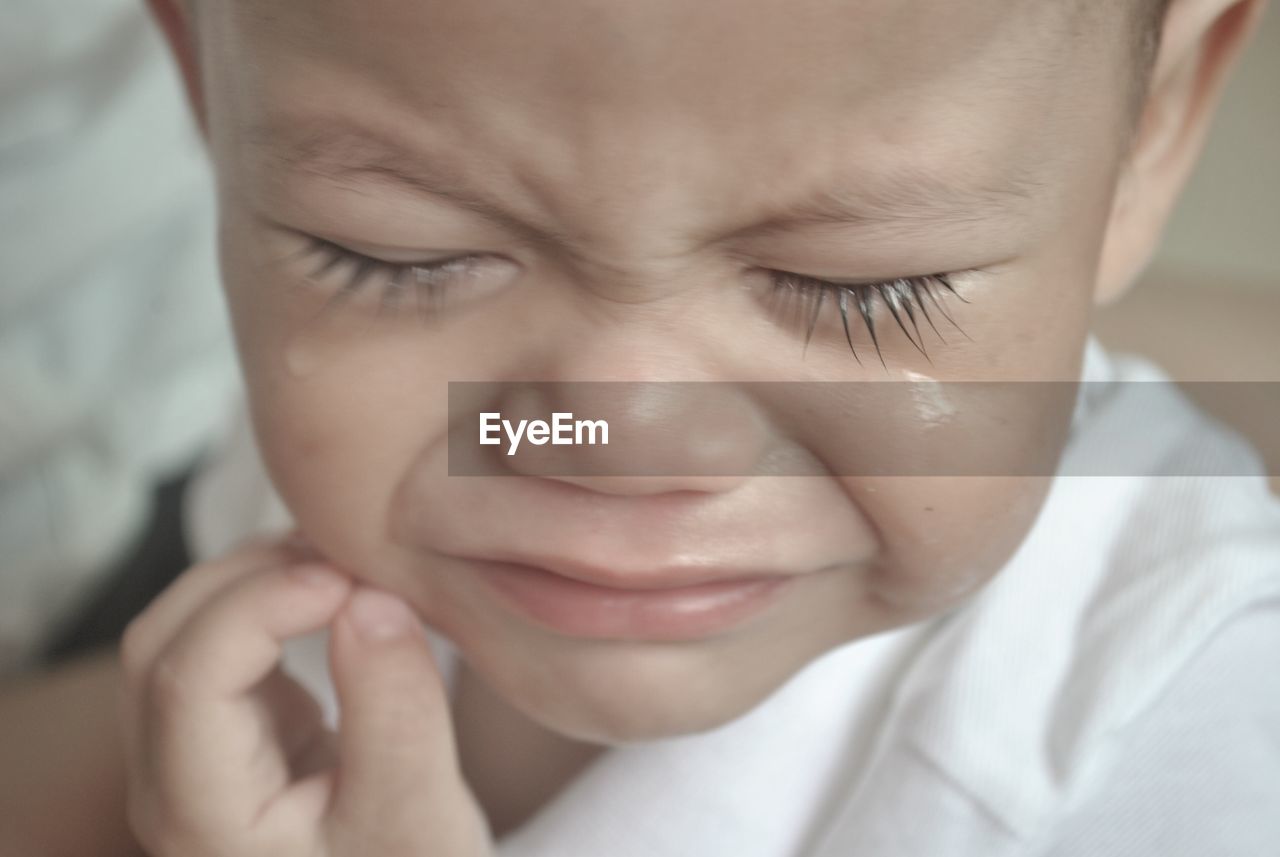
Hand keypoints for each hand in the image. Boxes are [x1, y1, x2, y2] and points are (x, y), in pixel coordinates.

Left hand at [119, 535, 491, 855]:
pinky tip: (334, 593)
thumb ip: (396, 711)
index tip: (351, 582)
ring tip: (346, 566)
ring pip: (179, 633)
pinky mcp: (227, 731)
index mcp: (201, 820)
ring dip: (255, 582)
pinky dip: (269, 602)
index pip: (188, 681)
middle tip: (348, 559)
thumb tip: (368, 598)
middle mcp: (169, 786)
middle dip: (248, 580)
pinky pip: (219, 642)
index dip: (260, 607)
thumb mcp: (419, 811)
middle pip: (161, 645)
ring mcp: (188, 756)